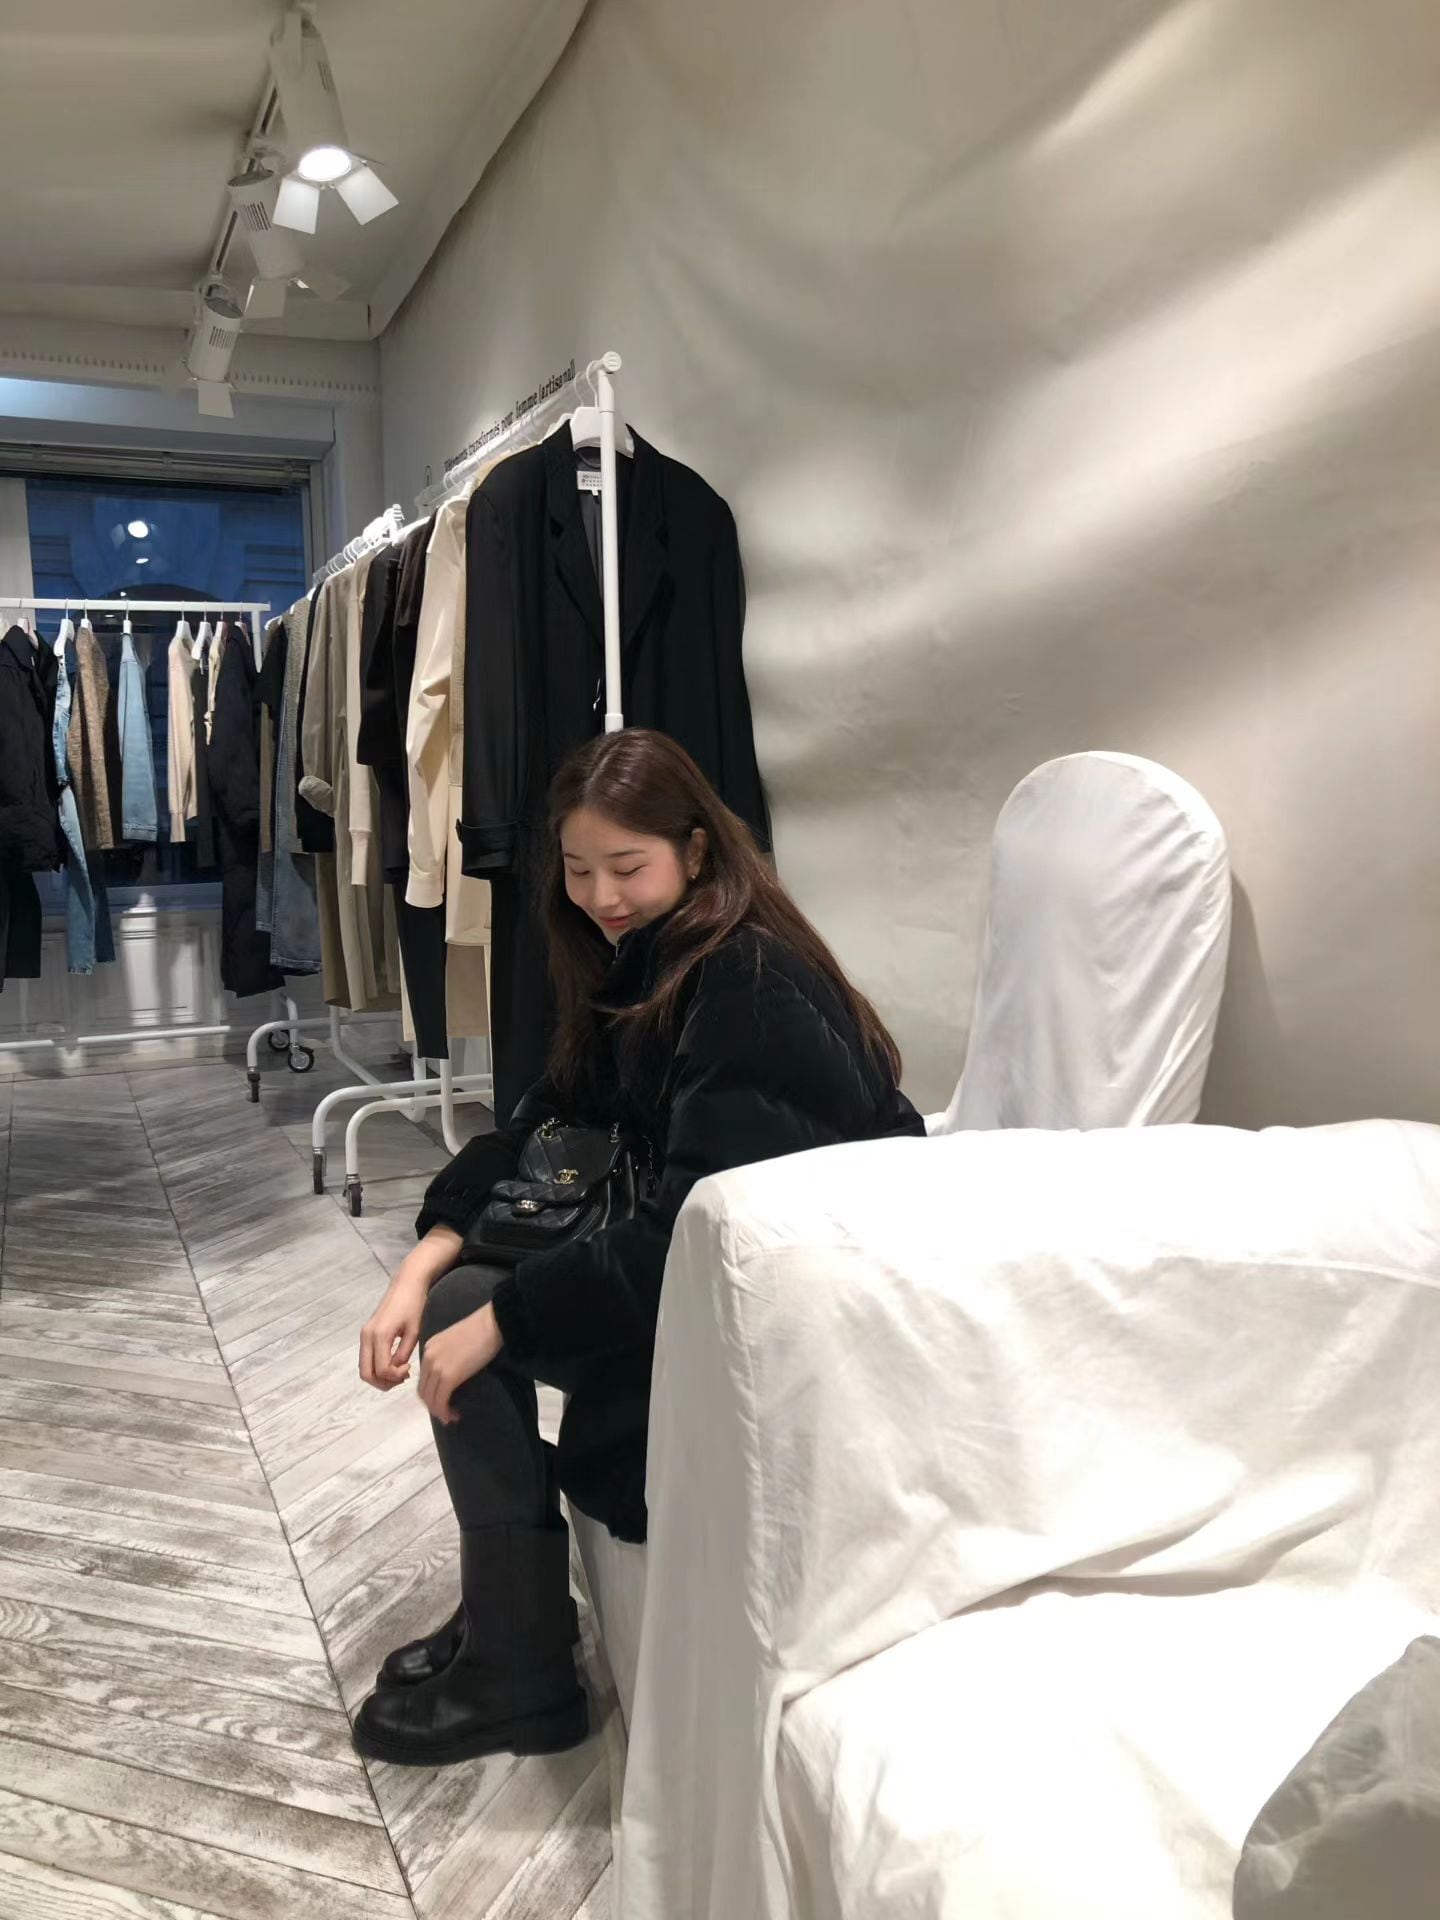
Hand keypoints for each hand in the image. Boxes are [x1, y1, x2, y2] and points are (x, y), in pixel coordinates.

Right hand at [359, 1272, 427, 1391]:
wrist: (407, 1284)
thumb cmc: (414, 1304)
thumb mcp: (414, 1331)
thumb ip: (403, 1353)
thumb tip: (396, 1370)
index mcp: (379, 1335)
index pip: (382, 1369)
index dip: (396, 1377)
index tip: (409, 1369)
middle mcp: (367, 1336)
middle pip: (366, 1374)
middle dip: (384, 1382)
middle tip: (402, 1378)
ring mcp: (364, 1334)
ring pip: (364, 1368)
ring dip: (380, 1376)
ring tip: (400, 1371)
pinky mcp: (366, 1333)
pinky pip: (367, 1359)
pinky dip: (377, 1367)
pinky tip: (395, 1363)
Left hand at [418, 1304, 503, 1424]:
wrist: (491, 1324)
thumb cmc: (480, 1330)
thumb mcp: (455, 1342)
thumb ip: (447, 1356)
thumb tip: (453, 1375)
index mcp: (429, 1348)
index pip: (424, 1377)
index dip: (431, 1393)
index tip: (443, 1400)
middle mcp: (428, 1358)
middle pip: (423, 1390)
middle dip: (433, 1405)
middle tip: (446, 1413)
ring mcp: (436, 1368)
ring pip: (430, 1398)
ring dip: (438, 1411)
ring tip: (451, 1417)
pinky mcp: (448, 1377)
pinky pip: (440, 1401)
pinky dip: (444, 1412)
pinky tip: (453, 1415)